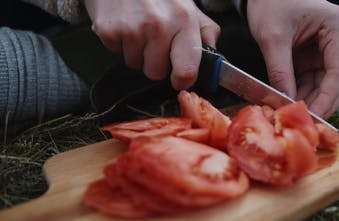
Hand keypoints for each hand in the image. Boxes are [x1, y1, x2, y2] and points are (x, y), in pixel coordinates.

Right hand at [84, 0, 219, 89]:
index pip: (187, 70)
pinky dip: (118, 42)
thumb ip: (205, 31)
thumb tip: (214, 58)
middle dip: (154, 62)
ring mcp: (133, 28)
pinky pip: (116, 53)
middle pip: (156, 73)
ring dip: (135, 51)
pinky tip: (123, 23)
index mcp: (184, 20)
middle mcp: (159, 26)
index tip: (179, 78)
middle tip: (153, 40)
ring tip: (137, 27)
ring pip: (135, 64)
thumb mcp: (188, 6)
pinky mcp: (109, 30)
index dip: (182, 80)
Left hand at [247, 0, 338, 117]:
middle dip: (324, 102)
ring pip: (327, 84)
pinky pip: (314, 81)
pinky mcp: (315, 56)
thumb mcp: (272, 37)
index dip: (329, 96)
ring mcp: (328, 49)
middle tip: (307, 122)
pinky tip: (291, 105)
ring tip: (296, 116)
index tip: (315, 115)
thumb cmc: (270, 2)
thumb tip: (286, 102)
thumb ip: (280, 70)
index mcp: (337, 27)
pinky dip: (303, 93)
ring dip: (313, 100)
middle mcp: (338, 39)